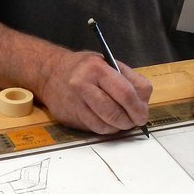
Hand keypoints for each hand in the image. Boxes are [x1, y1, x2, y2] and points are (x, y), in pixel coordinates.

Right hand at [37, 49, 151, 134]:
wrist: (50, 73)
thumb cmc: (85, 68)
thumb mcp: (108, 64)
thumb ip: (129, 80)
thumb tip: (143, 104)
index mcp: (97, 68)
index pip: (126, 92)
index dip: (138, 107)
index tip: (143, 113)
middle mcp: (83, 84)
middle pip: (116, 112)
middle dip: (131, 120)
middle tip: (136, 121)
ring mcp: (75, 102)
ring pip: (105, 125)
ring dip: (119, 127)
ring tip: (123, 121)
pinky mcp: (69, 117)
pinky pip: (94, 129)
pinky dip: (106, 129)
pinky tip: (108, 122)